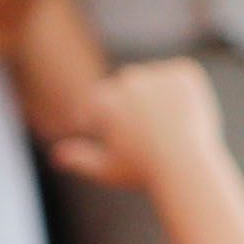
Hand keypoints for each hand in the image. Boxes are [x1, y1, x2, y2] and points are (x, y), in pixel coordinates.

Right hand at [46, 56, 223, 197]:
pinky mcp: (184, 71)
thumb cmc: (143, 172)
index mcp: (105, 99)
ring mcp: (158, 73)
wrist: (187, 166)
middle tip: (151, 133)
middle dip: (134, 104)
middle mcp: (129, 79)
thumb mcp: (107, 170)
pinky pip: (179, 76)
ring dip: (158, 94)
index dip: (111, 121)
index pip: (100, 100)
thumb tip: (56, 155)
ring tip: (169, 125)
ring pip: (154, 79)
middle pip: (127, 84)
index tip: (128, 140)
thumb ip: (80, 159)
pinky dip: (181, 91)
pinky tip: (184, 114)